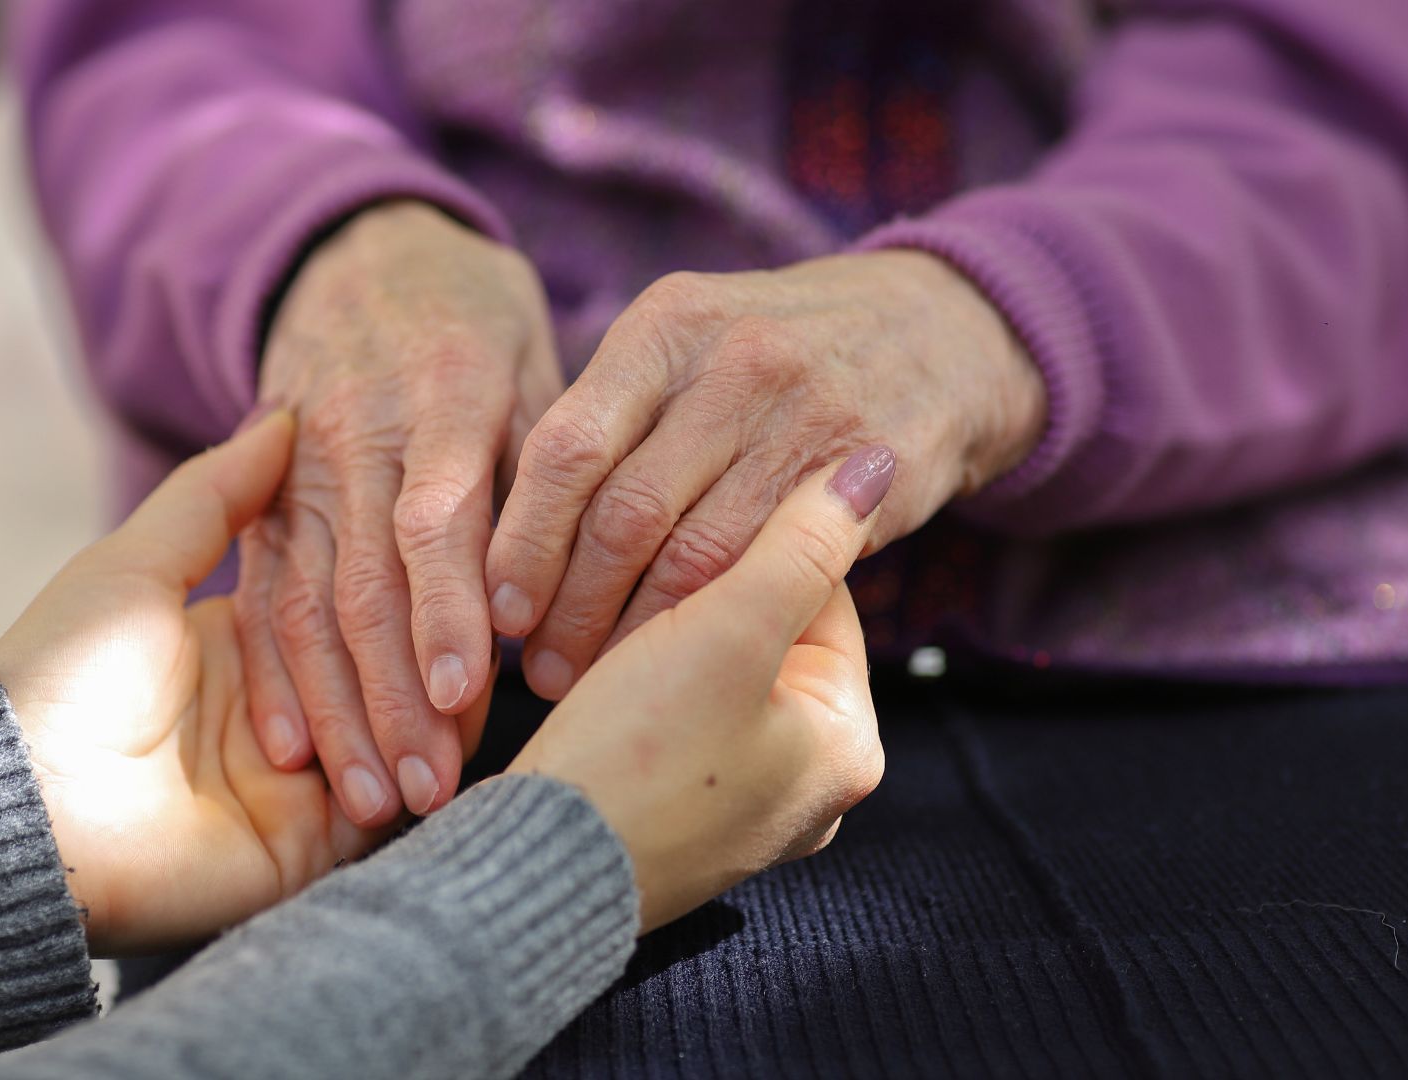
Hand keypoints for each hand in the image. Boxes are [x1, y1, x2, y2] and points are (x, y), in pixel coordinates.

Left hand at [0, 409, 486, 953]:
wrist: (26, 804)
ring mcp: (297, 787)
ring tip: (475, 686)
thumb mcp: (138, 564)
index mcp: (240, 646)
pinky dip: (419, 776)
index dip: (397, 585)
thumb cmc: (63, 674)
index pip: (344, 607)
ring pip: (397, 741)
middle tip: (484, 622)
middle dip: (432, 657)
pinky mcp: (306, 849)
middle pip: (381, 677)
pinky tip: (453, 743)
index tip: (450, 553)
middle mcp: (279, 717)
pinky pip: (385, 814)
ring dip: (436, 718)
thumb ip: (214, 497)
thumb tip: (282, 418)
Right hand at [237, 201, 561, 824]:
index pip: (438, 518)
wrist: (359, 255)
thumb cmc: (477, 324)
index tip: (468, 698)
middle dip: (393, 695)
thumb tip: (579, 589)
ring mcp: (295, 470)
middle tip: (428, 792)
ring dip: (335, 709)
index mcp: (442, 395)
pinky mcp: (259, 499)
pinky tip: (291, 750)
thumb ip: (549, 469)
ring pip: (306, 602)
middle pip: (365, 580)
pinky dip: (271, 675)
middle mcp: (357, 436)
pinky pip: (259, 594)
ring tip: (369, 801)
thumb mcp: (532, 362)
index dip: (447, 610)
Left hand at [485, 251, 1045, 698]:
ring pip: (693, 557)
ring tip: (595, 676)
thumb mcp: (691, 345)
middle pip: (622, 512)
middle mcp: (733, 362)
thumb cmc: (775, 358)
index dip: (524, 542)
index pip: (567, 448)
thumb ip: (611, 416)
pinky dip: (714, 626)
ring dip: (634, 634)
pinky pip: (769, 573)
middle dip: (570, 605)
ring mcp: (805, 417)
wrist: (940, 333)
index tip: (497, 610)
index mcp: (667, 326)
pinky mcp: (864, 477)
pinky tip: (680, 659)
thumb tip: (503, 530)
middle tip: (540, 665)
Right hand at [509, 448, 894, 930]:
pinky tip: (592, 679)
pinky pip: (674, 725)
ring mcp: (744, 810)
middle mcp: (811, 787)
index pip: (824, 597)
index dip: (752, 544)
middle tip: (635, 574)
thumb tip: (874, 467)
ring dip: (660, 638)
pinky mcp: (679, 820)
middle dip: (702, 597)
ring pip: (714, 678)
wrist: (533, 873)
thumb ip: (802, 543)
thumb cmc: (636, 758)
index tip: (687, 521)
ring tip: (601, 626)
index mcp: (850, 746)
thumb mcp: (729, 631)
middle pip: (770, 638)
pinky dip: (636, 691)